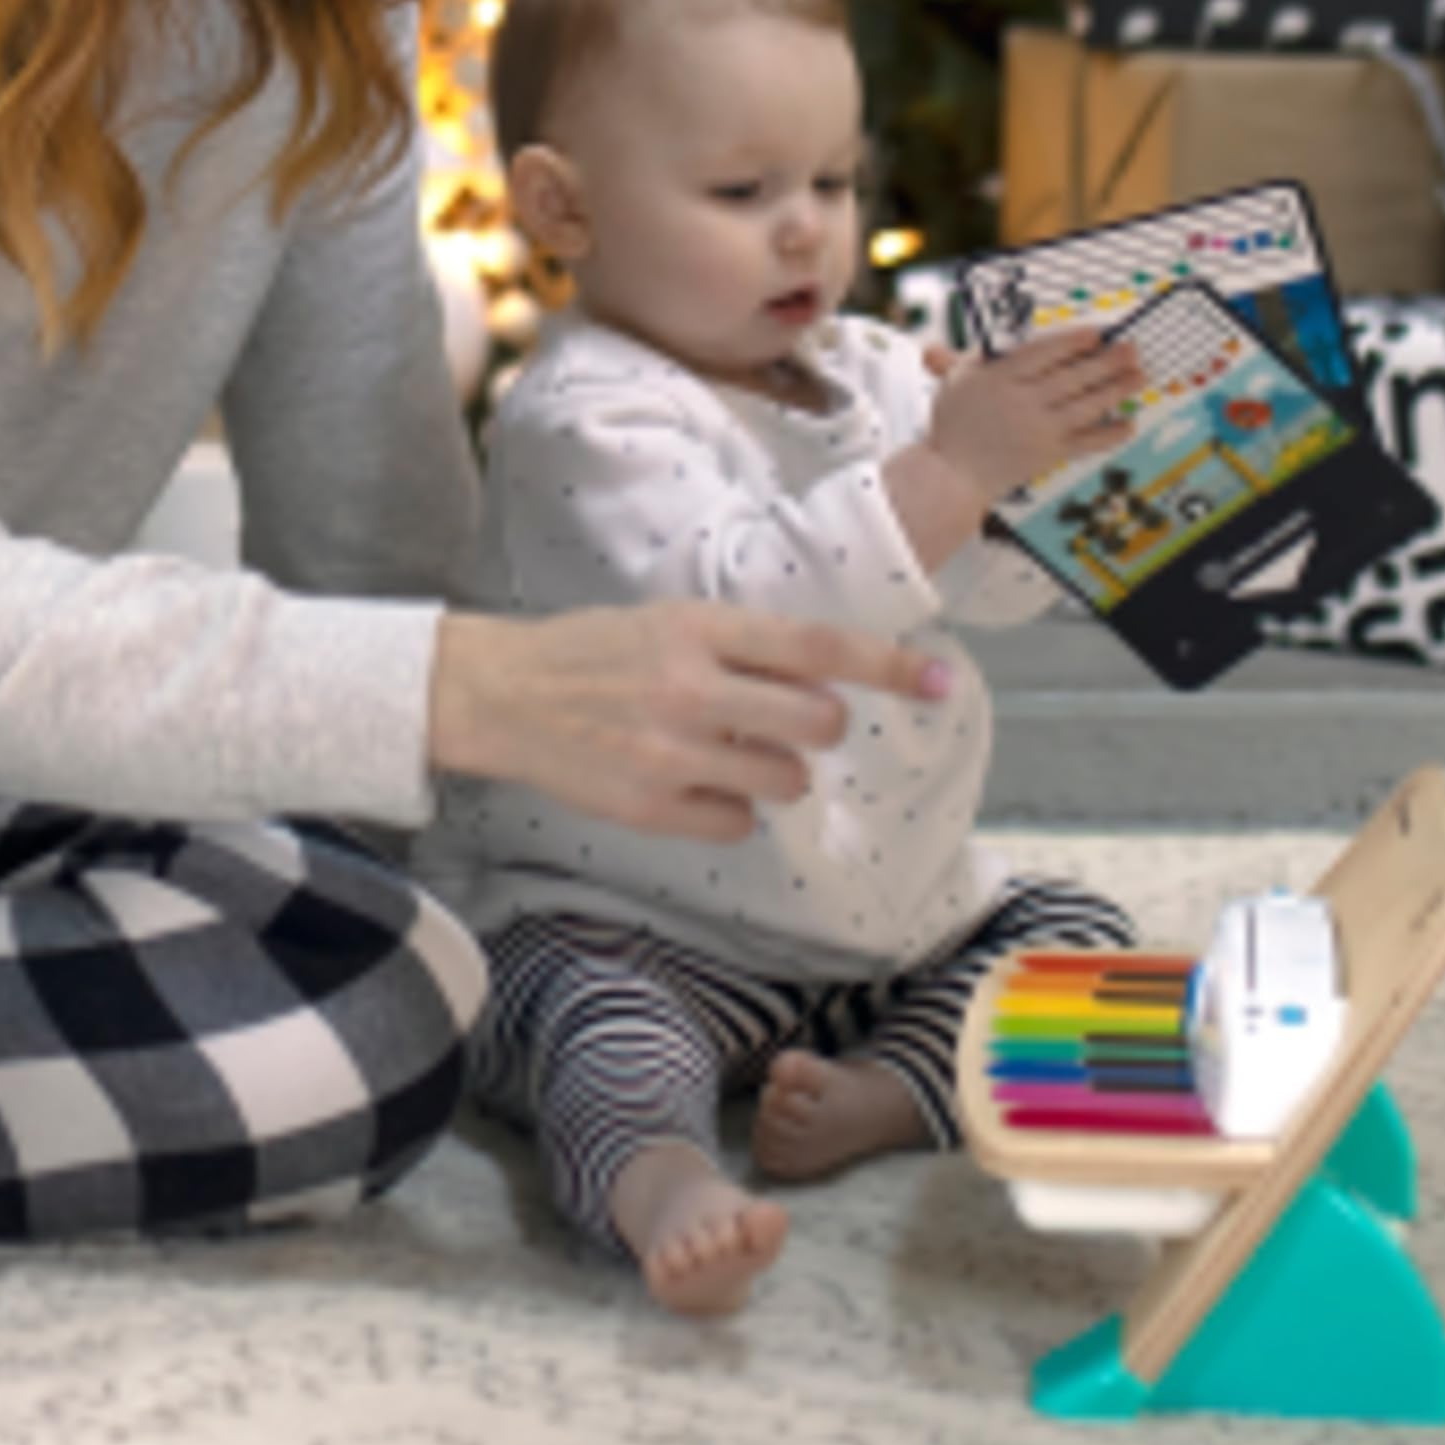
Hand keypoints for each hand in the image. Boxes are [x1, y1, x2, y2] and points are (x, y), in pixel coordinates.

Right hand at [428, 601, 951, 844]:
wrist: (502, 692)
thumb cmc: (596, 651)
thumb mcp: (669, 621)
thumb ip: (744, 646)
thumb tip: (827, 678)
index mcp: (701, 629)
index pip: (818, 647)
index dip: (888, 666)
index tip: (942, 679)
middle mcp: (692, 688)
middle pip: (818, 723)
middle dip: (818, 726)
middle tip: (785, 722)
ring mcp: (671, 753)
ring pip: (786, 779)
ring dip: (775, 770)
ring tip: (726, 751)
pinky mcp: (649, 807)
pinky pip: (736, 823)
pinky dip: (728, 809)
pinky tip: (690, 784)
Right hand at [927, 327, 1145, 507]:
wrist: (953, 475)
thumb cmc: (954, 426)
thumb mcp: (954, 383)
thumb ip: (963, 359)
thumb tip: (955, 344)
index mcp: (999, 378)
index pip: (1043, 353)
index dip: (1072, 342)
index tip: (1096, 333)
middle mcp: (1022, 402)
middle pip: (1072, 376)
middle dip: (1106, 361)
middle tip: (1131, 349)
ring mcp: (1039, 429)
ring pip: (1086, 405)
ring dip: (1117, 389)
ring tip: (1139, 376)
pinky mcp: (1049, 454)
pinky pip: (1086, 442)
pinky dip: (1110, 434)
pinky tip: (1129, 423)